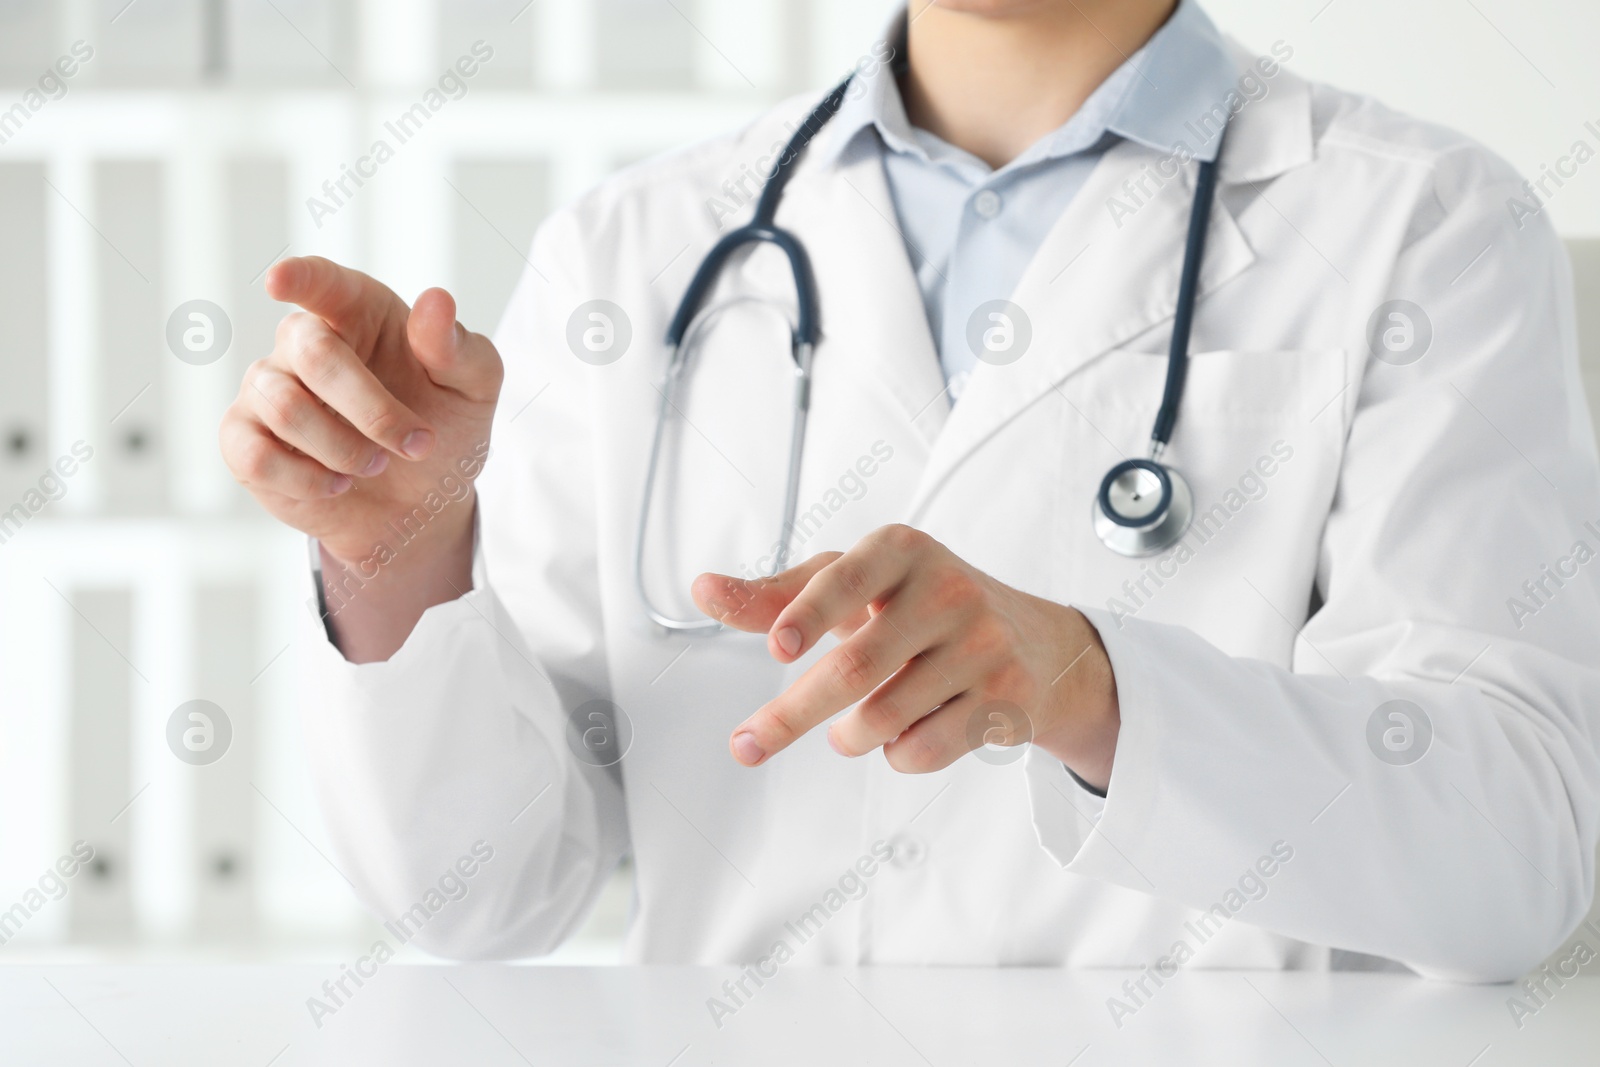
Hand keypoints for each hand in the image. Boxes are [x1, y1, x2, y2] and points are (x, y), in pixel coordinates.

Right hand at [219, 257, 503, 660]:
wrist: (422, 502)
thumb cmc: (444, 427)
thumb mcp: (473, 388)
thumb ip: (457, 347)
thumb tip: (436, 300)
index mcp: (359, 312)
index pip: (322, 282)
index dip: (300, 278)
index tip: (279, 280)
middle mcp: (303, 342)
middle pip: (313, 354)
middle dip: (372, 409)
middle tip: (416, 444)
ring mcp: (267, 388)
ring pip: (285, 407)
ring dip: (344, 449)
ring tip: (377, 465)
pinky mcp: (245, 439)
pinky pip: (255, 455)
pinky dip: (306, 479)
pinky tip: (337, 484)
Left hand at [690, 524, 1119, 787]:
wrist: (1034, 642)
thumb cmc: (917, 605)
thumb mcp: (855, 583)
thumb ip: (777, 593)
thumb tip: (702, 589)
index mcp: (903, 549)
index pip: (846, 578)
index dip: (811, 612)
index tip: (776, 647)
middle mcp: (948, 590)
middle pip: (854, 667)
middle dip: (792, 714)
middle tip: (746, 745)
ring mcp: (983, 644)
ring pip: (883, 719)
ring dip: (849, 736)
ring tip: (854, 724)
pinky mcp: (1006, 697)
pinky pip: (923, 750)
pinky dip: (897, 754)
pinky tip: (911, 729)